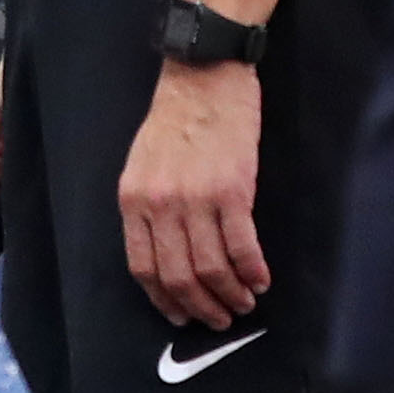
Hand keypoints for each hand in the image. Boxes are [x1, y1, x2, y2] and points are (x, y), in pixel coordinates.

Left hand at [119, 59, 268, 326]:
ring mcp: (196, 198)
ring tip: (244, 303)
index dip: (164, 300)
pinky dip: (252, 272)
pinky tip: (260, 280)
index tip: (181, 315)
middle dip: (201, 308)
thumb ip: (148, 206)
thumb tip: (166, 253)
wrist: (202, 73)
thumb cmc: (174, 117)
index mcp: (133, 199)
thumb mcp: (142, 163)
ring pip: (211, 269)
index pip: (143, 267)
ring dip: (230, 296)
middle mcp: (160, 204)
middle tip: (220, 319)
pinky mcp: (232, 190)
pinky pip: (242, 246)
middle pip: (178, 276)